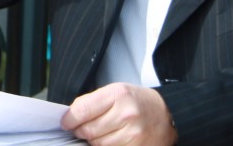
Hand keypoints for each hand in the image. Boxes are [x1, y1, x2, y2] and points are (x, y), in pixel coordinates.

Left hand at [61, 83, 176, 145]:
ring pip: (99, 143)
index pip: (83, 110)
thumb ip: (93, 102)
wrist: (167, 114)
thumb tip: (70, 116)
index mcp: (118, 95)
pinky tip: (109, 139)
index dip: (70, 119)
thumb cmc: (137, 101)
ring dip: (92, 140)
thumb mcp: (115, 91)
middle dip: (79, 131)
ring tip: (97, 133)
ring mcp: (134, 134)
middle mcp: (127, 114)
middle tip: (78, 129)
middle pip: (89, 130)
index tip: (65, 123)